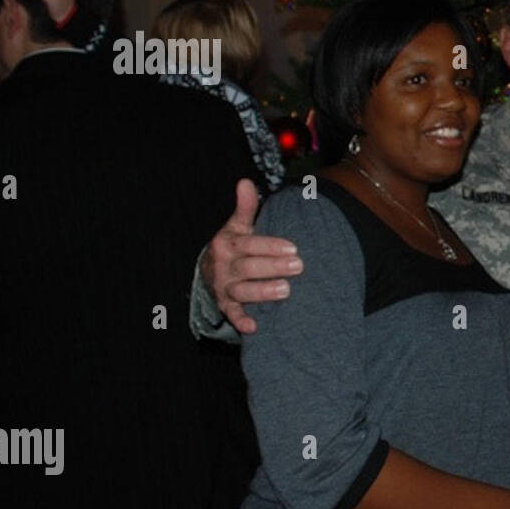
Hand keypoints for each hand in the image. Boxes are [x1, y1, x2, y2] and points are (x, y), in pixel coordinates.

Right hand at [202, 179, 299, 334]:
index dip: (270, 246)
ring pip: (242, 291)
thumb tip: (245, 181)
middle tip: (299, 265)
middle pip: (249, 267)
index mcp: (227, 244)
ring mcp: (224, 288)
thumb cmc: (233, 246)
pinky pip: (232, 315)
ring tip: (285, 290)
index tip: (293, 247)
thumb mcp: (237, 226)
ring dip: (262, 292)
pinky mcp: (225, 306)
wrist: (209, 271)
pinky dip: (241, 322)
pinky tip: (254, 327)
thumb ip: (245, 207)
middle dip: (273, 266)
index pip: (250, 244)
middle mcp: (224, 267)